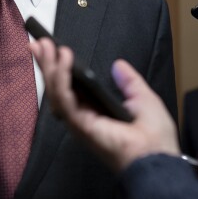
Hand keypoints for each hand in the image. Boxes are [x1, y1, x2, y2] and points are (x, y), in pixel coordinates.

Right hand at [31, 38, 179, 171]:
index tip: (54, 48)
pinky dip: (62, 79)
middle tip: (40, 43)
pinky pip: (65, 100)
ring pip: (56, 92)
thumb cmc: (154, 134)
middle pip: (57, 88)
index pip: (70, 87)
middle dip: (47, 64)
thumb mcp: (143, 98)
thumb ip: (129, 81)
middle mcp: (83, 116)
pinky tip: (64, 62)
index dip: (59, 68)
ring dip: (50, 68)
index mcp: (96, 111)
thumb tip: (118, 64)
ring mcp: (79, 122)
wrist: (158, 155)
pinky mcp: (79, 125)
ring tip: (47, 47)